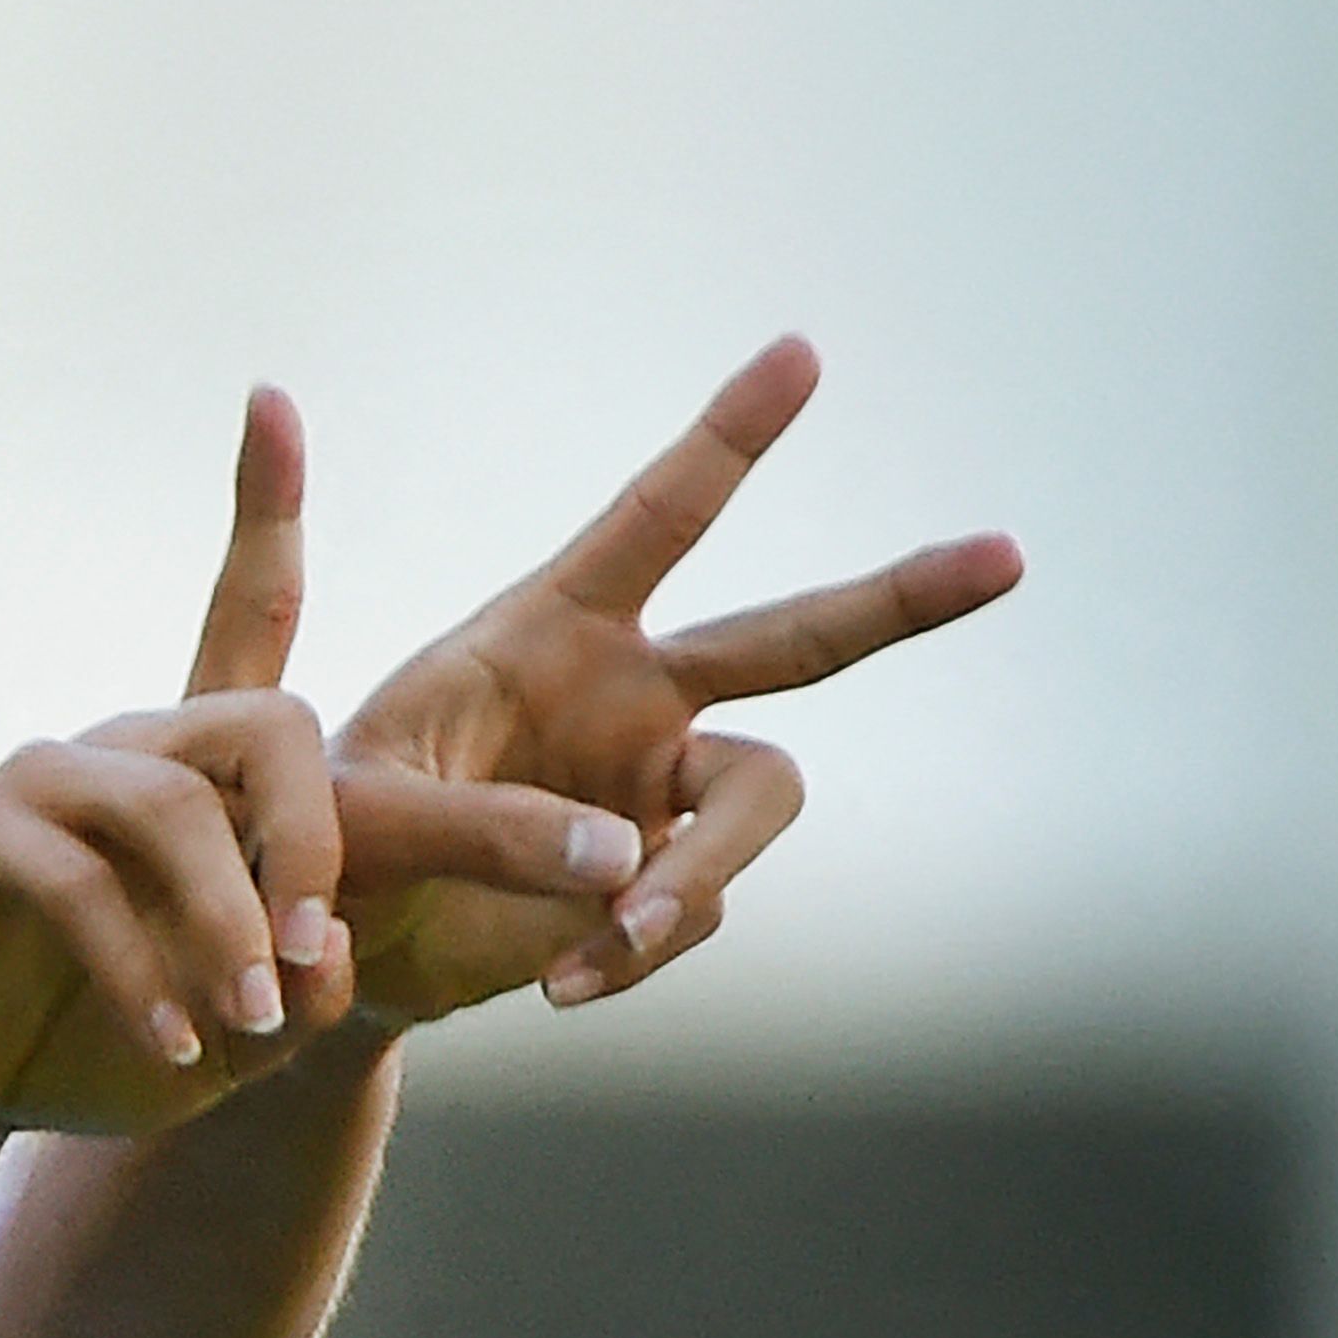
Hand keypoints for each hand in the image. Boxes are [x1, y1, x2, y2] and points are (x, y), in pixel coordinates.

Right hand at [0, 392, 649, 1138]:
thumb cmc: (109, 1035)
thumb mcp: (247, 1023)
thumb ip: (306, 981)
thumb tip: (327, 954)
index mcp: (196, 766)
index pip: (244, 610)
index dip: (262, 504)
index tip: (269, 397)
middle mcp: (126, 744)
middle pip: (264, 725)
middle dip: (318, 843)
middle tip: (321, 959)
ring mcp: (42, 776)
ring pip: (175, 813)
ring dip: (227, 928)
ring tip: (248, 1023)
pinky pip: (79, 886)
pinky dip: (138, 972)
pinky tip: (164, 1042)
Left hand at [333, 335, 1024, 1024]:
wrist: (337, 952)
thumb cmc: (328, 845)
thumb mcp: (369, 816)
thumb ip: (483, 825)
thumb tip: (624, 863)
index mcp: (548, 629)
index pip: (656, 520)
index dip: (726, 439)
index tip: (801, 353)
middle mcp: (628, 695)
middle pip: (794, 638)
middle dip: (900, 598)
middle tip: (1009, 556)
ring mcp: (656, 788)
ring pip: (763, 801)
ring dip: (707, 870)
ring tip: (619, 932)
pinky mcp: (660, 877)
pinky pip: (698, 907)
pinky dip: (644, 948)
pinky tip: (566, 984)